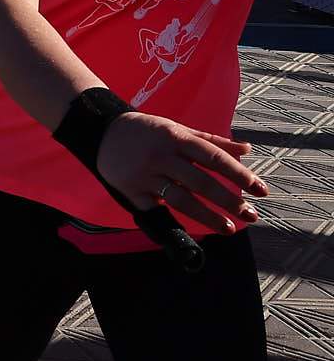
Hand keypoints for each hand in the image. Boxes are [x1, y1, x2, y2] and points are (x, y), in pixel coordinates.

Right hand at [96, 112, 266, 232]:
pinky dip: (177, 221)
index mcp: (176, 137)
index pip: (214, 158)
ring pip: (181, 199)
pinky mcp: (132, 191)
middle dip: (229, 200)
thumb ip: (212, 141)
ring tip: (229, 228)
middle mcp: (161, 156)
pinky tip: (195, 231)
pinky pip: (158, 209)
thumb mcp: (178, 130)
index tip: (260, 190)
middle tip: (251, 214)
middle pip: (201, 182)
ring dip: (208, 216)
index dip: (239, 174)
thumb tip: (246, 150)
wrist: (102, 131)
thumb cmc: (147, 131)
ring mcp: (145, 175)